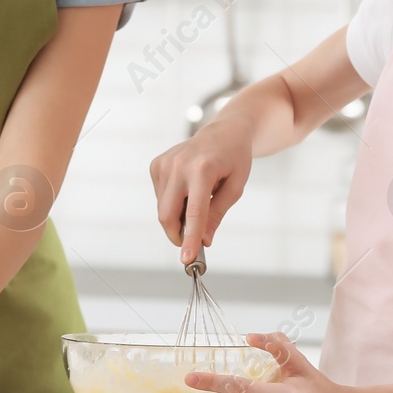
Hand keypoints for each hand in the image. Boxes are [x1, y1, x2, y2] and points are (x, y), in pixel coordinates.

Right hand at [149, 118, 252, 267]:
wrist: (223, 132)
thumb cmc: (234, 159)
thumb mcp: (235, 188)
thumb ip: (217, 214)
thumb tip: (204, 240)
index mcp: (202, 169)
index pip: (194, 213)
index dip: (190, 238)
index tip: (187, 260)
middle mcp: (179, 165)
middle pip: (168, 214)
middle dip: (178, 234)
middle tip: (192, 242)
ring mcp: (165, 163)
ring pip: (163, 208)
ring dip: (177, 217)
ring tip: (198, 202)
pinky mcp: (156, 164)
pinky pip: (160, 197)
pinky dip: (172, 203)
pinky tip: (187, 190)